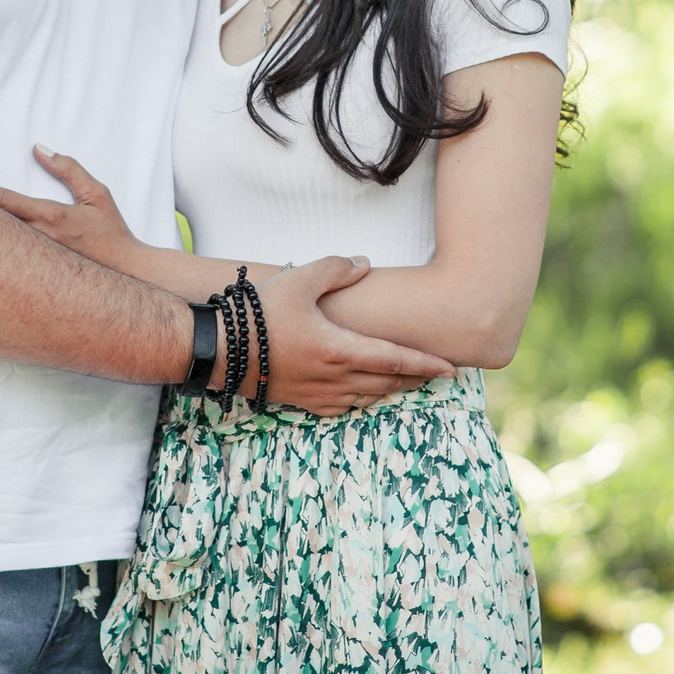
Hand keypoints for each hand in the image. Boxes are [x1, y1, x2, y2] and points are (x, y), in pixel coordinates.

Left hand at [0, 147, 150, 275]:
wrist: (127, 277)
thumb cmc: (112, 234)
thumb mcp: (97, 195)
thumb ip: (69, 169)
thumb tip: (40, 148)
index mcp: (50, 217)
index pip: (2, 199)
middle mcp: (37, 240)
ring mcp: (35, 262)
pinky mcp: (35, 279)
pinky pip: (4, 264)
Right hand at [259, 256, 453, 415]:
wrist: (221, 350)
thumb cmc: (260, 313)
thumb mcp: (299, 279)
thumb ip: (336, 269)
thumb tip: (365, 265)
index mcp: (340, 350)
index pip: (396, 360)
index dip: (427, 365)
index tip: (453, 369)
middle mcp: (335, 378)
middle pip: (389, 383)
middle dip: (418, 379)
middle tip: (441, 375)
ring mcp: (318, 395)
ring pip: (368, 398)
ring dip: (393, 390)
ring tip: (409, 381)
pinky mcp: (302, 403)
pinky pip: (344, 407)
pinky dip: (363, 400)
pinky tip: (366, 393)